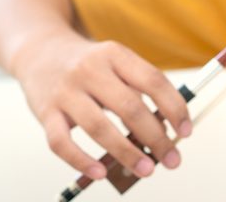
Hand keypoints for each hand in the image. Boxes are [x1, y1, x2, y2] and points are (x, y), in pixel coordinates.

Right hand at [13, 33, 191, 180]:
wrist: (39, 51)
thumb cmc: (89, 65)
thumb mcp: (116, 62)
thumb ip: (138, 90)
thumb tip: (165, 130)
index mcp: (115, 54)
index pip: (153, 81)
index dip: (174, 108)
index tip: (186, 131)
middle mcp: (90, 70)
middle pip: (130, 107)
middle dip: (156, 138)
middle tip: (171, 159)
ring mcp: (66, 91)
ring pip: (99, 127)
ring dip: (127, 153)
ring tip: (146, 170)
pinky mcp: (44, 112)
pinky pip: (61, 142)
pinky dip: (81, 161)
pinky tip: (100, 173)